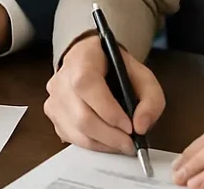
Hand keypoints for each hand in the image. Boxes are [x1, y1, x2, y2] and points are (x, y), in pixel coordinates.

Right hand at [43, 33, 164, 154]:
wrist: (91, 61)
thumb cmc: (115, 68)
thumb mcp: (143, 76)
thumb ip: (151, 100)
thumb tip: (140, 126)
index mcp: (82, 59)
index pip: (87, 85)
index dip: (107, 110)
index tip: (129, 126)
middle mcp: (62, 78)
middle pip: (80, 115)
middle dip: (109, 136)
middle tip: (130, 144)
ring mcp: (54, 96)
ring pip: (75, 131)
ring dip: (102, 144)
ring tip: (121, 143)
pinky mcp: (52, 113)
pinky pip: (70, 137)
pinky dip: (92, 144)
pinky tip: (106, 140)